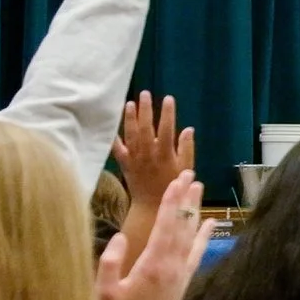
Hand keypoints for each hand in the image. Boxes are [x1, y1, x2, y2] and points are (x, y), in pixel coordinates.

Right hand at [98, 171, 210, 299]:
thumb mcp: (104, 292)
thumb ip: (110, 262)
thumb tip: (120, 236)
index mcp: (152, 264)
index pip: (166, 225)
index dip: (172, 202)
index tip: (177, 181)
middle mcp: (172, 265)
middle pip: (182, 224)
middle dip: (185, 198)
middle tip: (190, 173)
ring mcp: (180, 271)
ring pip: (191, 234)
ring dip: (195, 210)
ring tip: (199, 188)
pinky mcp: (184, 279)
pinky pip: (197, 253)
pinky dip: (205, 236)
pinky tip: (211, 222)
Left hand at [113, 91, 193, 207]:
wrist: (152, 205)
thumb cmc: (173, 185)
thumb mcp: (186, 168)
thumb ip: (186, 148)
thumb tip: (188, 129)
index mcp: (165, 153)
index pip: (167, 129)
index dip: (168, 113)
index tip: (169, 99)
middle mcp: (148, 153)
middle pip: (146, 128)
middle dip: (146, 110)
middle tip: (145, 94)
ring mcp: (135, 158)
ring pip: (131, 134)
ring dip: (130, 118)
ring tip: (129, 103)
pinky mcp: (125, 163)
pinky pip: (117, 149)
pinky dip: (113, 138)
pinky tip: (111, 126)